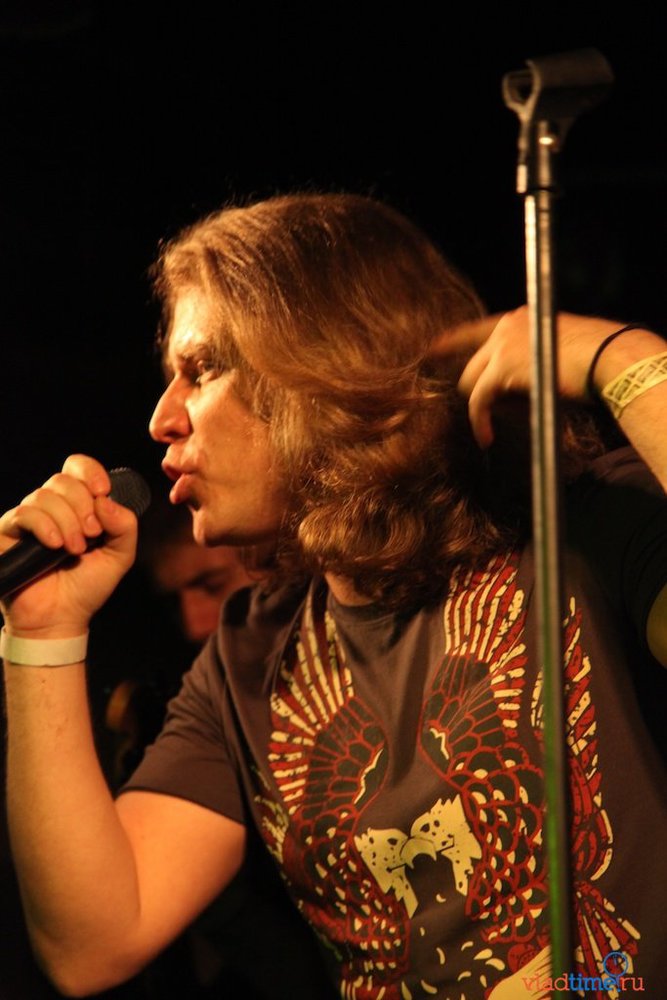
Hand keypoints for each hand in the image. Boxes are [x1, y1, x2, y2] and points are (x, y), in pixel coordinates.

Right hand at [0, 455, 137, 638]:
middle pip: (62, 480)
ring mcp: (28, 518)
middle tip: (91, 534)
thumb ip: (125, 526)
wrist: (60, 618)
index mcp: (78, 505)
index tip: (102, 491)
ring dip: (66, 521)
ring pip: (44, 496)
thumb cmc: (87, 586)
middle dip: (82, 504)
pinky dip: (44, 526)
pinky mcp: (7, 533)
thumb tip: (106, 500)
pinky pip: (24, 514)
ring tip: (74, 550)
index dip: (90, 471)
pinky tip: (55, 546)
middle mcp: (51, 507)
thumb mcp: (120, 555)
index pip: (78, 468)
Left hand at [431, 307, 620, 446]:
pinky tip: (487, 438)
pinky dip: (479, 422)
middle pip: (471, 366)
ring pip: (470, 384)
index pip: (475, 330)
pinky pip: (478, 401)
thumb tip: (505, 396)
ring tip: (507, 423)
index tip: (431, 351)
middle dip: (480, 392)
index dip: (452, 342)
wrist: (608, 358)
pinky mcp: (501, 368)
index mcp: (520, 319)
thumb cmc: (592, 360)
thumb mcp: (551, 356)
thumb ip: (525, 366)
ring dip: (484, 408)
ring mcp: (501, 345)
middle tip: (495, 414)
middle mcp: (506, 327)